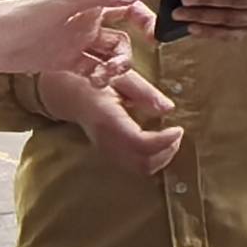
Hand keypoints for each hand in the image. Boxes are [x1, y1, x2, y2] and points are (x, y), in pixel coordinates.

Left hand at [0, 0, 159, 78]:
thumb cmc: (19, 17)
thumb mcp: (61, 5)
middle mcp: (87, 16)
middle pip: (128, 18)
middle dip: (143, 27)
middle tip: (152, 40)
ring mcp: (77, 40)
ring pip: (114, 48)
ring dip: (119, 61)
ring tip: (108, 74)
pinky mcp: (66, 61)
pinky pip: (95, 68)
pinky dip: (101, 76)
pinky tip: (97, 82)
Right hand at [42, 60, 185, 175]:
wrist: (68, 95)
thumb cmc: (93, 82)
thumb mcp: (120, 78)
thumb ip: (145, 92)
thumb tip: (169, 108)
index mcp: (107, 119)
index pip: (139, 142)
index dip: (163, 141)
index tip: (178, 129)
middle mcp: (106, 141)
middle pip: (142, 163)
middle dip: (167, 152)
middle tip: (177, 133)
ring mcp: (106, 151)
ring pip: (140, 169)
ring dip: (161, 158)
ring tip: (171, 138)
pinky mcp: (109, 155)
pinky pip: (134, 166)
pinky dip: (152, 159)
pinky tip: (158, 142)